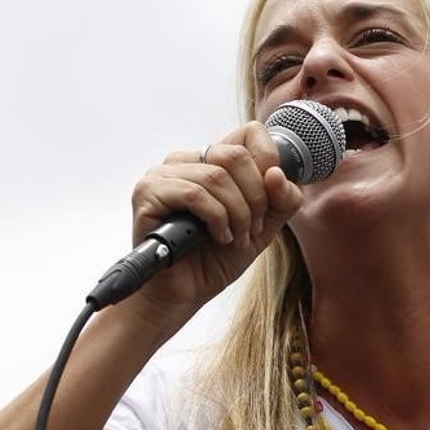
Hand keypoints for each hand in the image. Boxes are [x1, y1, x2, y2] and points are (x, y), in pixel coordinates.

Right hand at [128, 121, 303, 319]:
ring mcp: (163, 174)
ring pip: (217, 176)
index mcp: (210, 161)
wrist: (183, 295)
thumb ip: (281, 201)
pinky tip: (218, 238)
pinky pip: (194, 193)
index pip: (249, 134)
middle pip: (236, 155)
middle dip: (255, 197)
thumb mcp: (263, 228)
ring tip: (235, 239)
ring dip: (238, 214)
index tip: (269, 201)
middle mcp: (185, 161)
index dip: (269, 164)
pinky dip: (216, 219)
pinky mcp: (148, 192)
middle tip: (253, 229)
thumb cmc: (215, 260)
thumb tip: (277, 173)